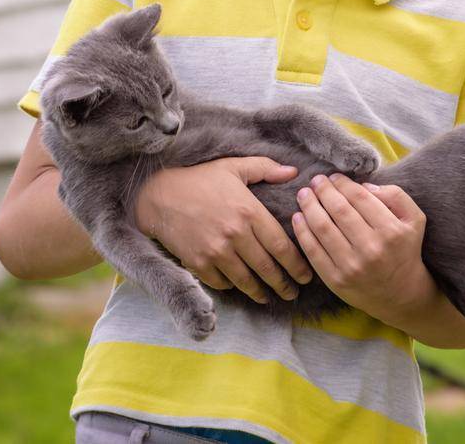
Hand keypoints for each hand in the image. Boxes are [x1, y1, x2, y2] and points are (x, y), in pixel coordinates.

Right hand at [136, 157, 314, 304]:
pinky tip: (239, 286)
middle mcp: (235, 234)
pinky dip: (232, 287)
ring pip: (247, 281)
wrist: (157, 195)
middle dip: (284, 285)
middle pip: (268, 269)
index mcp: (248, 211)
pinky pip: (223, 283)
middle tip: (293, 293)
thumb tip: (293, 171)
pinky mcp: (199, 264)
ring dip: (261, 292)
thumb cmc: (198, 179)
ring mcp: (216, 252)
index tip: (307, 275)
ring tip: (269, 296)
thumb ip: (265, 168)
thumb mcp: (232, 167)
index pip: (282, 247)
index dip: (298, 265)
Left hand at [291, 175, 437, 323]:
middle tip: (315, 181)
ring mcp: (352, 266)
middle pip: (338, 210)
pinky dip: (302, 231)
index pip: (359, 198)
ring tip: (304, 194)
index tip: (333, 177)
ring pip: (322, 227)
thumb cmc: (404, 250)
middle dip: (323, 190)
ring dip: (309, 206)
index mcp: (391, 231)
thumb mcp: (414, 220)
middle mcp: (372, 249)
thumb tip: (364, 186)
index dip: (342, 183)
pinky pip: (313, 251)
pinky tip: (298, 217)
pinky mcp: (335, 280)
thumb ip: (396, 196)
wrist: (401, 295)